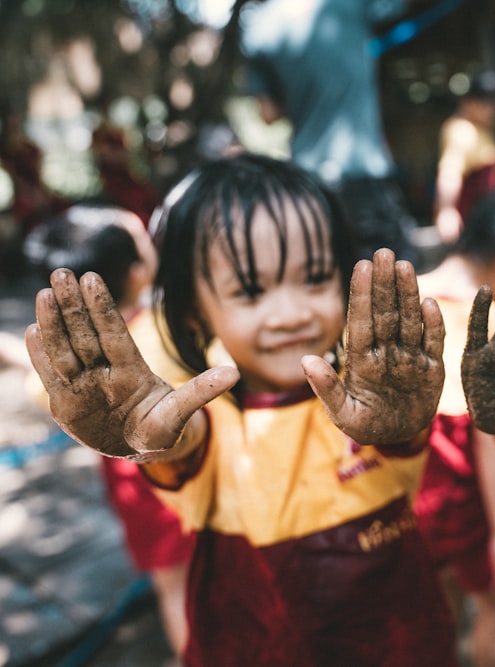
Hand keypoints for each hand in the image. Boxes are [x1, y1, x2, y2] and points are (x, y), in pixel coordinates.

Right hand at [25, 270, 237, 460]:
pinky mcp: (66, 402)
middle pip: (86, 334)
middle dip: (73, 305)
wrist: (137, 446)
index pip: (114, 333)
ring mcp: (84, 385)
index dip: (102, 307)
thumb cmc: (161, 426)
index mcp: (132, 369)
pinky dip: (40, 355)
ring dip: (54, 323)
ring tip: (45, 293)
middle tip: (62, 271)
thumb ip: (201, 391)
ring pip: (66, 350)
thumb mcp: (180, 412)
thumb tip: (234, 373)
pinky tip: (31, 329)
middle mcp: (105, 371)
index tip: (91, 278)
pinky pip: (51, 375)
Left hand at [303, 248, 444, 444]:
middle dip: (384, 283)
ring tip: (404, 266)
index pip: (361, 321)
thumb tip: (306, 361)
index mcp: (362, 360)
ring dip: (408, 294)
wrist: (399, 438)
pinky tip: (429, 303)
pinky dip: (433, 325)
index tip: (361, 266)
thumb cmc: (366, 425)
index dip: (361, 294)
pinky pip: (433, 343)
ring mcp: (410, 357)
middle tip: (384, 252)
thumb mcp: (344, 414)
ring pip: (409, 321)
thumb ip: (328, 389)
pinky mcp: (432, 368)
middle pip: (386, 313)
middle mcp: (386, 351)